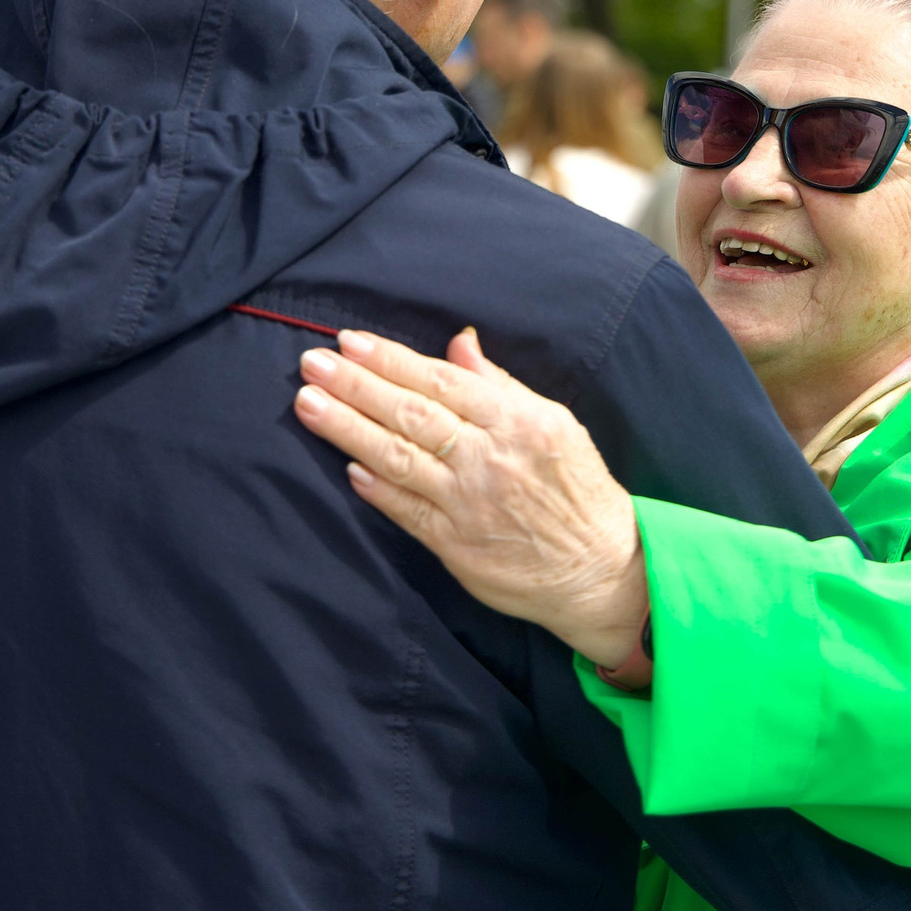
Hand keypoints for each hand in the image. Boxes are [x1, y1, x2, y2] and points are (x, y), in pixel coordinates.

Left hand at [291, 327, 649, 669]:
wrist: (602, 570)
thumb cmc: (578, 489)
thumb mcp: (555, 423)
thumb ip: (501, 385)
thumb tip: (459, 344)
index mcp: (517, 421)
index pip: (441, 382)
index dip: (391, 360)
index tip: (349, 341)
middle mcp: (490, 459)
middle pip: (411, 415)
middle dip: (356, 385)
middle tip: (312, 363)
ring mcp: (470, 505)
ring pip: (399, 459)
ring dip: (348, 430)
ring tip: (309, 404)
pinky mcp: (457, 546)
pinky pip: (406, 512)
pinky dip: (375, 488)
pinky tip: (347, 465)